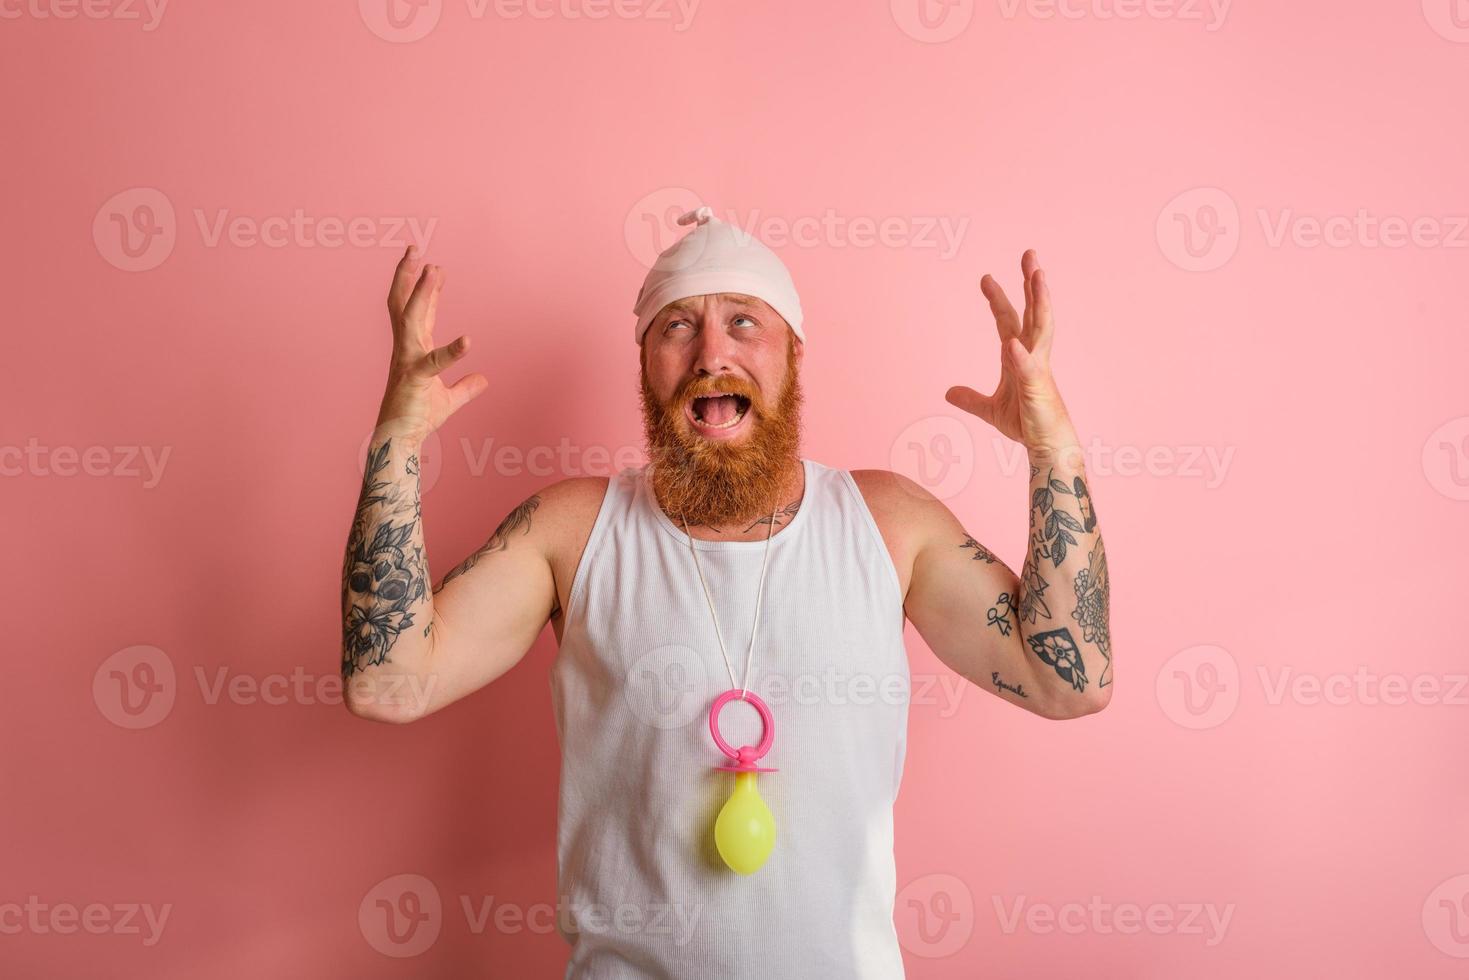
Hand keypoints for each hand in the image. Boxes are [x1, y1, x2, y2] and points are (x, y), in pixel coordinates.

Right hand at [375, 246, 488, 442]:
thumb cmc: (419, 417)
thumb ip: (466, 388)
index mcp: (413, 349)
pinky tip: (468, 341)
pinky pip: (433, 362)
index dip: (426, 289)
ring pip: (411, 318)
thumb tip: (483, 379)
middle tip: (415, 248)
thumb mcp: (450, 399)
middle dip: (408, 276)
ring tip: (433, 269)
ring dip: (422, 292)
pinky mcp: (414, 379)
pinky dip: (451, 351)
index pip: (417, 311)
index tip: (435, 266)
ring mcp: (407, 361)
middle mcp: (406, 349)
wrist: (401, 440)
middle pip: (404, 304)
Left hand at [945, 249, 1077, 455]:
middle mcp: (1032, 355)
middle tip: (1029, 253)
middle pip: (1033, 311)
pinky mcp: (1039, 388)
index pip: (1007, 320)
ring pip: (1042, 328)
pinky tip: (1011, 344)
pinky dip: (1020, 356)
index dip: (997, 299)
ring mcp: (1039, 369)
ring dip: (1040, 302)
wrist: (1047, 447)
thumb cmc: (1026, 424)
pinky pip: (1029, 369)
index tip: (985, 277)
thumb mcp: (990, 409)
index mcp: (1019, 355)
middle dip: (1030, 283)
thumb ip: (970, 399)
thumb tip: (949, 392)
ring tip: (1037, 276)